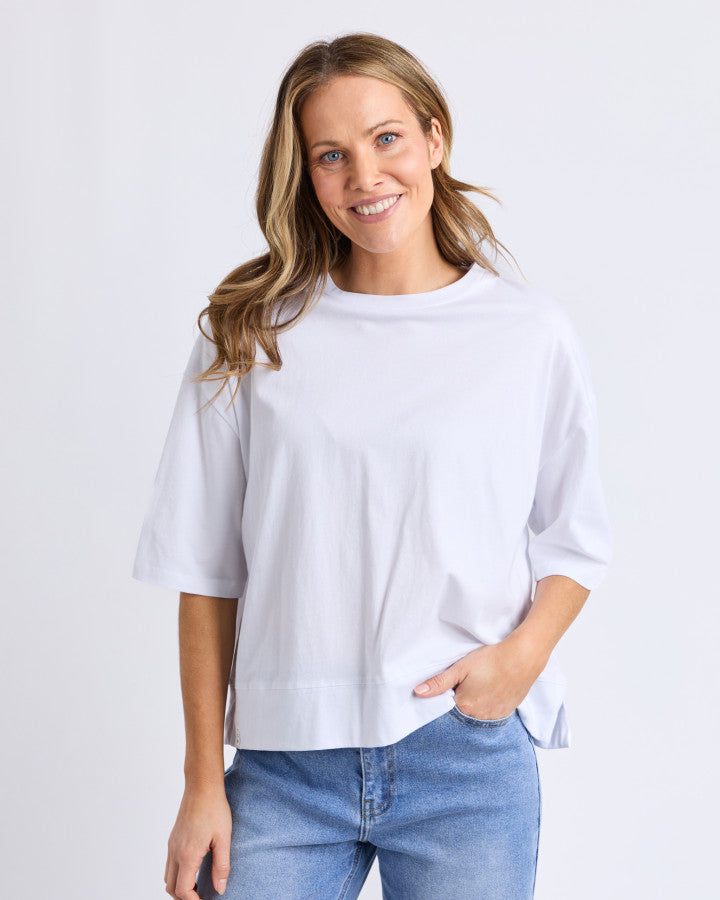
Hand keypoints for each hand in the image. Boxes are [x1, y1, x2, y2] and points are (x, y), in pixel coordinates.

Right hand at [165, 785, 231, 898]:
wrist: (202, 786)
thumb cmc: (215, 809)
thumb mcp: (224, 839)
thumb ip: (221, 866)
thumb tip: (220, 889)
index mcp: (188, 854)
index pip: (183, 890)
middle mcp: (175, 852)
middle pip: (171, 888)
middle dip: (184, 897)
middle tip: (201, 897)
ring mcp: (172, 845)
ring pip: (168, 877)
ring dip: (179, 887)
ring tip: (198, 887)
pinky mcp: (173, 838)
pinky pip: (169, 864)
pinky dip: (177, 874)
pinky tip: (193, 869)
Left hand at [413, 636, 546, 719]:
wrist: (523, 657)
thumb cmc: (491, 659)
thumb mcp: (460, 667)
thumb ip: (439, 682)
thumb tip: (418, 692)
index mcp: (465, 706)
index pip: (446, 708)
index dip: (447, 696)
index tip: (452, 686)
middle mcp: (479, 716)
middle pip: (462, 713)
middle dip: (461, 701)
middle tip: (468, 683)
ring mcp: (495, 717)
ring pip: (477, 715)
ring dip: (475, 705)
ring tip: (481, 685)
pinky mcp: (507, 713)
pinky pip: (491, 714)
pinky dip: (488, 706)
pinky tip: (491, 691)